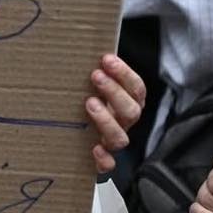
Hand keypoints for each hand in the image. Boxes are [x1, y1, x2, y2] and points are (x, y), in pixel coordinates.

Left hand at [84, 52, 145, 172]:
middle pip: (132, 111)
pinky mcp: (101, 161)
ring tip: (89, 103)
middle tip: (96, 76)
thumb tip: (85, 47)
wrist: (76, 140)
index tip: (107, 59)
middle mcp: (123, 123)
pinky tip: (95, 149)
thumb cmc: (88, 103)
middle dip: (115, 91)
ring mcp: (112, 142)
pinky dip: (104, 160)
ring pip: (121, 137)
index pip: (136, 88)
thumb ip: (95, 71)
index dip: (124, 74)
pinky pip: (108, 166)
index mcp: (126, 103)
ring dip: (106, 119)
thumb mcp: (93, 86)